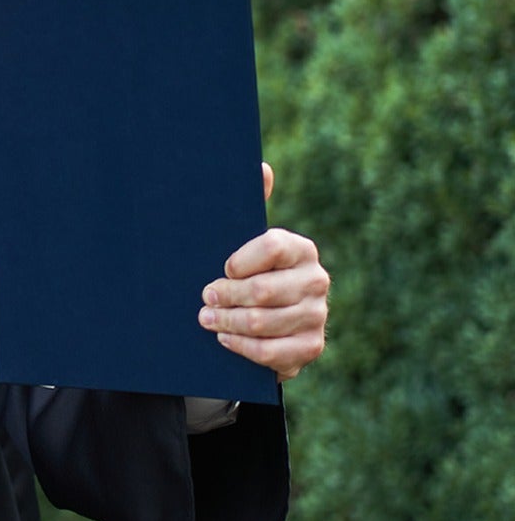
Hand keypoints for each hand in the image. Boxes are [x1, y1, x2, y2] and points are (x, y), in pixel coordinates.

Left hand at [198, 163, 328, 381]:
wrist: (265, 322)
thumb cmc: (247, 273)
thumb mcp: (244, 241)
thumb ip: (251, 205)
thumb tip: (261, 167)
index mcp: (301, 249)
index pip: (271, 246)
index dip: (239, 260)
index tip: (221, 268)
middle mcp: (316, 280)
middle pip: (263, 290)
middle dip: (225, 296)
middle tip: (204, 298)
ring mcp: (316, 316)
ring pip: (263, 322)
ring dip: (227, 322)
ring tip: (206, 319)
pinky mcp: (310, 347)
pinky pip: (271, 352)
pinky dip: (242, 346)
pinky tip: (225, 339)